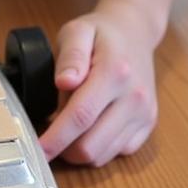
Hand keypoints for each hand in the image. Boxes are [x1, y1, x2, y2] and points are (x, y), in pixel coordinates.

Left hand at [38, 1, 158, 165]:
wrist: (136, 33)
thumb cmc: (102, 34)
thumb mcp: (77, 31)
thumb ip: (70, 56)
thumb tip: (64, 82)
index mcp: (115, 72)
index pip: (81, 116)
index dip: (56, 139)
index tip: (39, 151)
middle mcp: (134, 98)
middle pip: (92, 146)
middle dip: (65, 150)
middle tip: (51, 139)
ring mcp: (144, 114)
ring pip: (103, 155)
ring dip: (81, 152)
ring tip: (71, 131)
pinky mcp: (148, 125)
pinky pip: (118, 153)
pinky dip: (99, 149)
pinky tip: (92, 131)